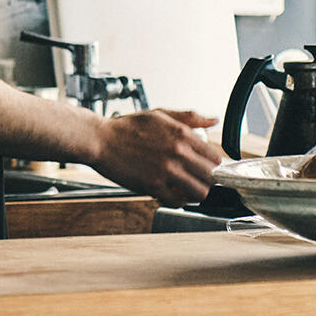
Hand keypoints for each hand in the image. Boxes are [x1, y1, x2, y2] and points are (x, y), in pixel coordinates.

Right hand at [89, 110, 218, 205]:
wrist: (100, 139)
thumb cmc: (127, 127)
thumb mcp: (160, 115)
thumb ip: (189, 118)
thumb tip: (213, 120)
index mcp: (182, 134)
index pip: (215, 157)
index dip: (213, 165)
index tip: (207, 168)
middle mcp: (177, 152)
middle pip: (211, 177)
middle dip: (208, 181)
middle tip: (199, 180)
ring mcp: (166, 170)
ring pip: (199, 192)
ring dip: (196, 193)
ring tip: (187, 189)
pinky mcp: (153, 185)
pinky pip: (178, 201)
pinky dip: (179, 200)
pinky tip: (173, 193)